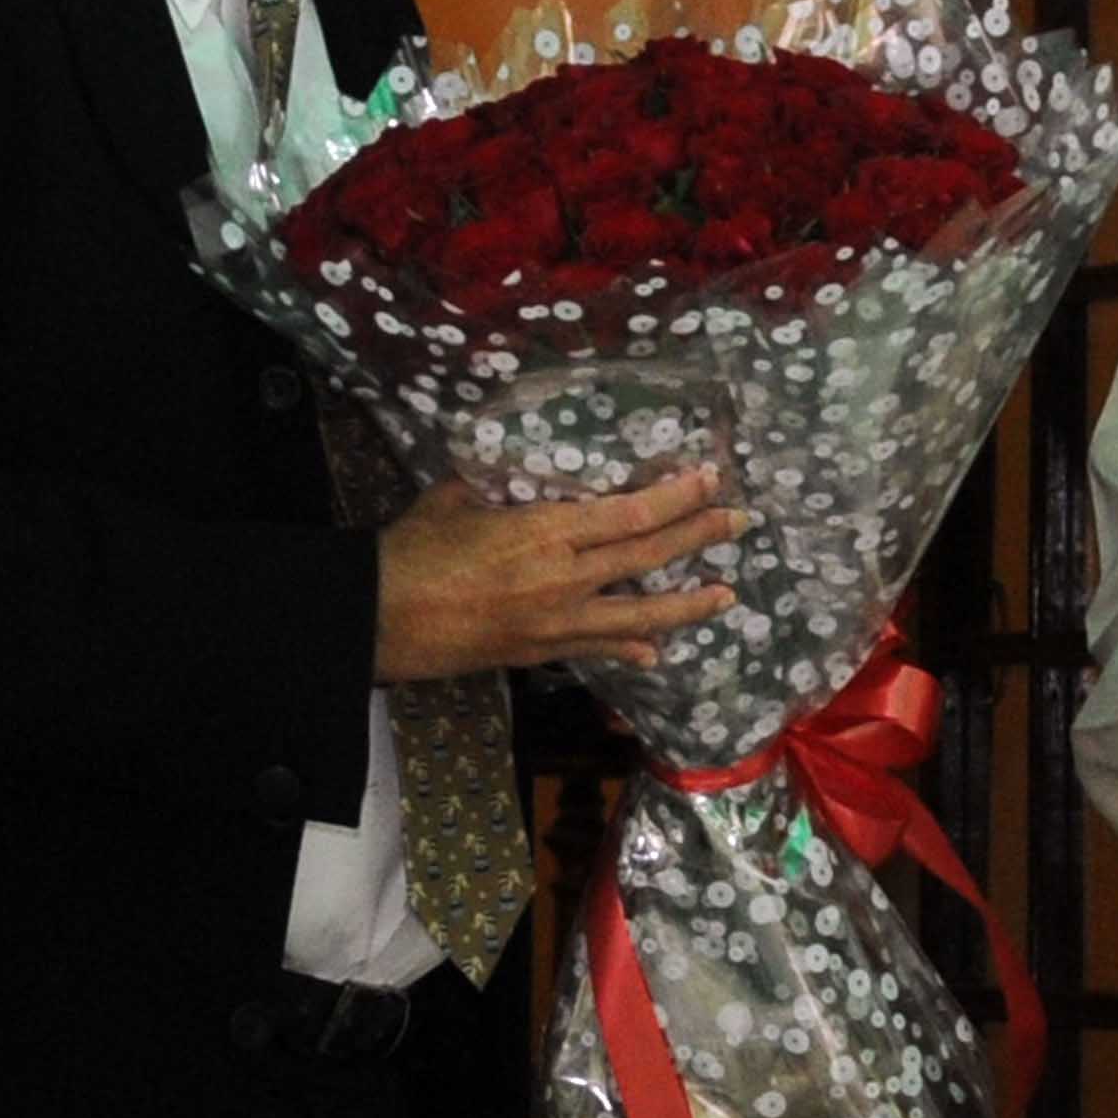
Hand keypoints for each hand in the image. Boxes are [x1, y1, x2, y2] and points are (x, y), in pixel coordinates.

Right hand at [375, 463, 745, 680]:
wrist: (378, 619)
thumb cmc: (412, 549)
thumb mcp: (458, 496)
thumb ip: (500, 482)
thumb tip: (521, 465)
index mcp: (546, 531)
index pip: (631, 513)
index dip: (677, 497)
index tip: (710, 479)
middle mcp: (564, 579)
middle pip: (647, 556)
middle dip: (699, 537)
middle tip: (739, 522)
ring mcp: (556, 623)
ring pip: (637, 615)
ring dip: (685, 605)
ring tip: (724, 597)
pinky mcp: (539, 653)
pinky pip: (596, 649)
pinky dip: (628, 648)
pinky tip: (653, 652)